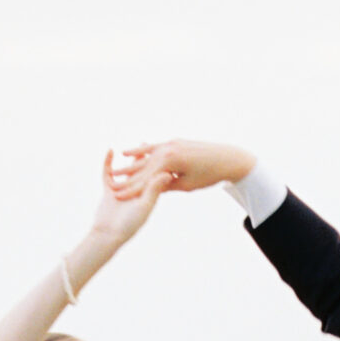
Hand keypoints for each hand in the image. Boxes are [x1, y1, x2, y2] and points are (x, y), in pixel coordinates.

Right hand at [86, 146, 172, 251]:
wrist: (108, 237)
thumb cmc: (130, 225)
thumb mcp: (144, 208)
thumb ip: (154, 190)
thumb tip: (166, 174)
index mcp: (147, 192)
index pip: (156, 172)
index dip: (160, 162)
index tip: (171, 153)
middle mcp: (137, 189)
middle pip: (144, 169)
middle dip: (147, 158)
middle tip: (154, 142)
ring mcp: (124, 189)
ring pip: (130, 169)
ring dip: (132, 158)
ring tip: (139, 144)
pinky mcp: (109, 190)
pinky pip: (108, 172)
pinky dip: (108, 162)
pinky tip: (110, 150)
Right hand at [110, 139, 254, 197]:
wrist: (226, 157)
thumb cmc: (209, 175)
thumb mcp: (187, 185)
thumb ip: (167, 186)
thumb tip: (152, 190)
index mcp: (170, 162)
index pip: (146, 178)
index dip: (132, 189)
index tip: (119, 198)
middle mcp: (168, 150)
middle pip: (143, 167)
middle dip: (127, 179)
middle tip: (112, 188)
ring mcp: (170, 144)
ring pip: (145, 157)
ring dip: (130, 165)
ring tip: (115, 172)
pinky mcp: (173, 142)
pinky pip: (152, 147)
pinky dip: (140, 151)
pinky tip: (128, 153)